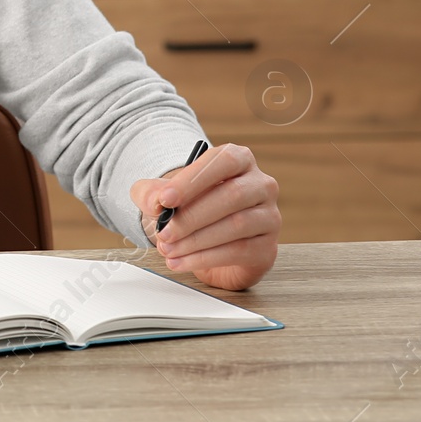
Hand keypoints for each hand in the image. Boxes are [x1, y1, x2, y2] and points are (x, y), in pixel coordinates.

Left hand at [129, 143, 279, 290]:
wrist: (207, 242)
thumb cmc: (189, 207)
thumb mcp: (162, 195)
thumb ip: (151, 193)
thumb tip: (156, 203)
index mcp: (238, 160)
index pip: (223, 161)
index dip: (193, 180)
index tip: (166, 199)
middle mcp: (261, 185)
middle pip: (232, 195)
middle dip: (192, 216)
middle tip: (164, 231)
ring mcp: (269, 217)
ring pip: (237, 225)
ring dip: (196, 240)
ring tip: (168, 248)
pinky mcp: (267, 247)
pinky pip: (239, 251)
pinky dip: (204, 258)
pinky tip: (181, 261)